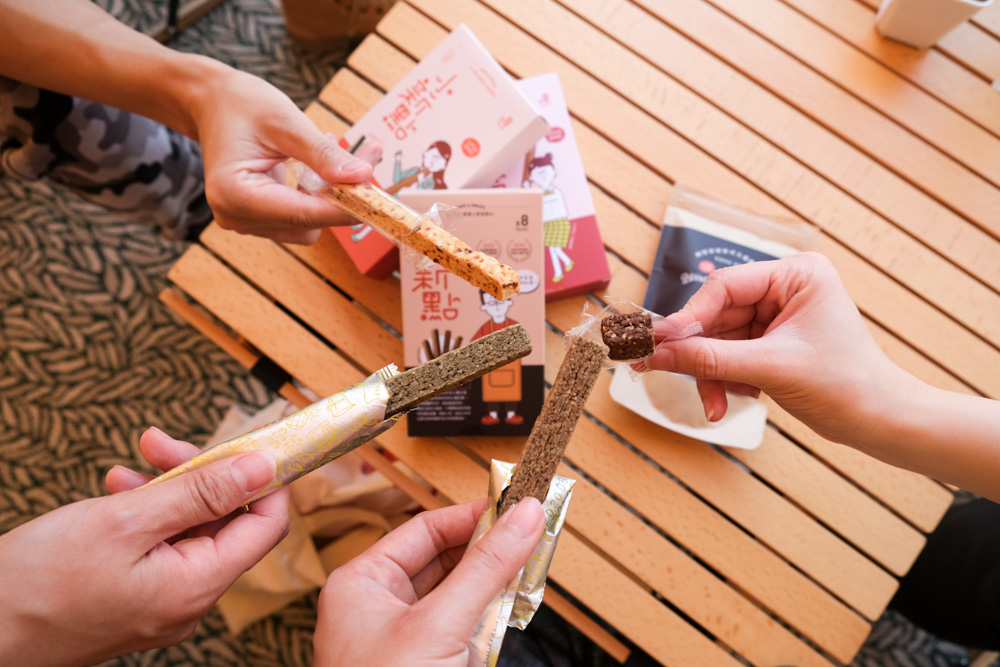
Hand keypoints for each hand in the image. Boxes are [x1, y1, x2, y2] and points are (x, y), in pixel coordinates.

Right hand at [0, 428, 288, 665]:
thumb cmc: (38, 583)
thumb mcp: (125, 521)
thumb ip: (200, 492)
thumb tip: (262, 468)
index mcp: (196, 586)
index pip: (266, 526)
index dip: (264, 480)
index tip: (248, 441)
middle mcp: (189, 601)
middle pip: (225, 523)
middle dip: (199, 474)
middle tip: (159, 443)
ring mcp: (163, 604)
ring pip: (190, 531)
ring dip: (168, 489)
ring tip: (129, 466)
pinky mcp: (137, 600)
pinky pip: (162, 548)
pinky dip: (147, 515)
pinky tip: (119, 491)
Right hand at [188, 65, 381, 244]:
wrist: (212, 102)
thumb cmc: (241, 105)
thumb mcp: (286, 122)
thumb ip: (323, 154)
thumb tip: (362, 176)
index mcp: (234, 194)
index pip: (303, 215)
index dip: (346, 209)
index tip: (379, 198)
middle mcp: (236, 216)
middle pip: (309, 224)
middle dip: (341, 196)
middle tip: (368, 156)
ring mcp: (245, 221)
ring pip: (309, 225)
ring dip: (332, 194)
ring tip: (338, 151)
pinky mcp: (256, 219)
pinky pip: (299, 218)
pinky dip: (318, 196)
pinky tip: (321, 168)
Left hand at [314, 498, 544, 665]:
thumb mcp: (440, 625)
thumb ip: (486, 568)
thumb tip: (522, 517)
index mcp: (361, 584)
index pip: (425, 530)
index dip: (473, 516)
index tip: (516, 506)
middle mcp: (379, 607)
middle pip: (445, 560)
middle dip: (490, 553)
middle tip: (533, 536)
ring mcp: (403, 640)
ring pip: (459, 595)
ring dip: (495, 590)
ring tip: (528, 577)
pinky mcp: (427, 665)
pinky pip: (464, 630)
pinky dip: (491, 624)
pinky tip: (511, 615)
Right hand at [646, 252, 909, 444]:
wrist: (880, 422)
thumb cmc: (845, 385)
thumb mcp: (770, 368)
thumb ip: (709, 359)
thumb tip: (655, 354)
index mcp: (796, 274)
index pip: (724, 287)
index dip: (689, 317)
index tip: (658, 342)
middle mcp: (784, 289)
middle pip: (715, 316)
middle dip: (701, 354)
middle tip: (664, 372)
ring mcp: (776, 317)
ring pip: (718, 341)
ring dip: (711, 374)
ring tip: (715, 405)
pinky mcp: (770, 342)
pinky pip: (728, 356)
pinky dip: (724, 380)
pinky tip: (737, 398)